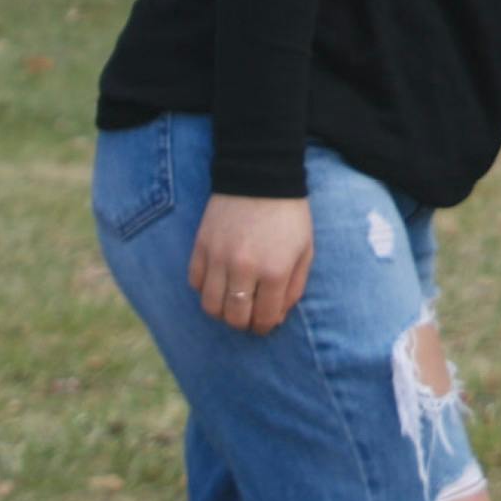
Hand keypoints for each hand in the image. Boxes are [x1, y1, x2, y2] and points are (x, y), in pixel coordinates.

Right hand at [188, 194, 313, 335]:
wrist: (261, 174)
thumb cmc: (288, 214)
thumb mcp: (305, 250)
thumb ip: (294, 288)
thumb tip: (277, 318)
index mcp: (274, 271)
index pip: (264, 319)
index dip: (265, 326)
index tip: (266, 322)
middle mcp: (244, 268)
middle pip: (235, 318)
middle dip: (244, 323)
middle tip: (249, 314)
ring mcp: (219, 256)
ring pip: (211, 306)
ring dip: (222, 310)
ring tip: (232, 301)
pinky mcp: (201, 244)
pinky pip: (196, 282)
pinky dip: (205, 288)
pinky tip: (219, 280)